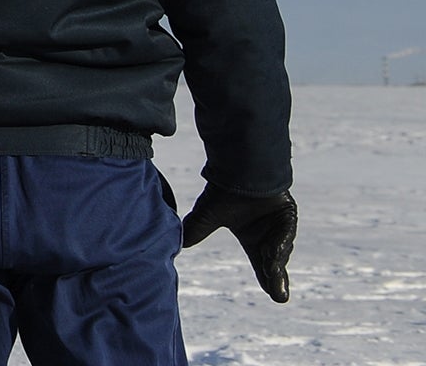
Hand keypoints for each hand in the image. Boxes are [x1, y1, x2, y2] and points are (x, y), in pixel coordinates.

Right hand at [182, 184, 296, 302]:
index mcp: (253, 239)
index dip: (268, 280)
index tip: (276, 297)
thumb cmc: (222, 190)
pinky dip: (280, 243)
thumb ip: (196, 230)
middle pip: (275, 263)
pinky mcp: (288, 214)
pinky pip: (286, 233)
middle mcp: (268, 234)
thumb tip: (176, 244)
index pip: (262, 265)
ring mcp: (279, 225)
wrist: (235, 167)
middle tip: (280, 297)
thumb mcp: (207, 216)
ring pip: (281, 249)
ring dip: (275, 262)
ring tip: (271, 272)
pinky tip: (271, 252)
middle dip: (277, 280)